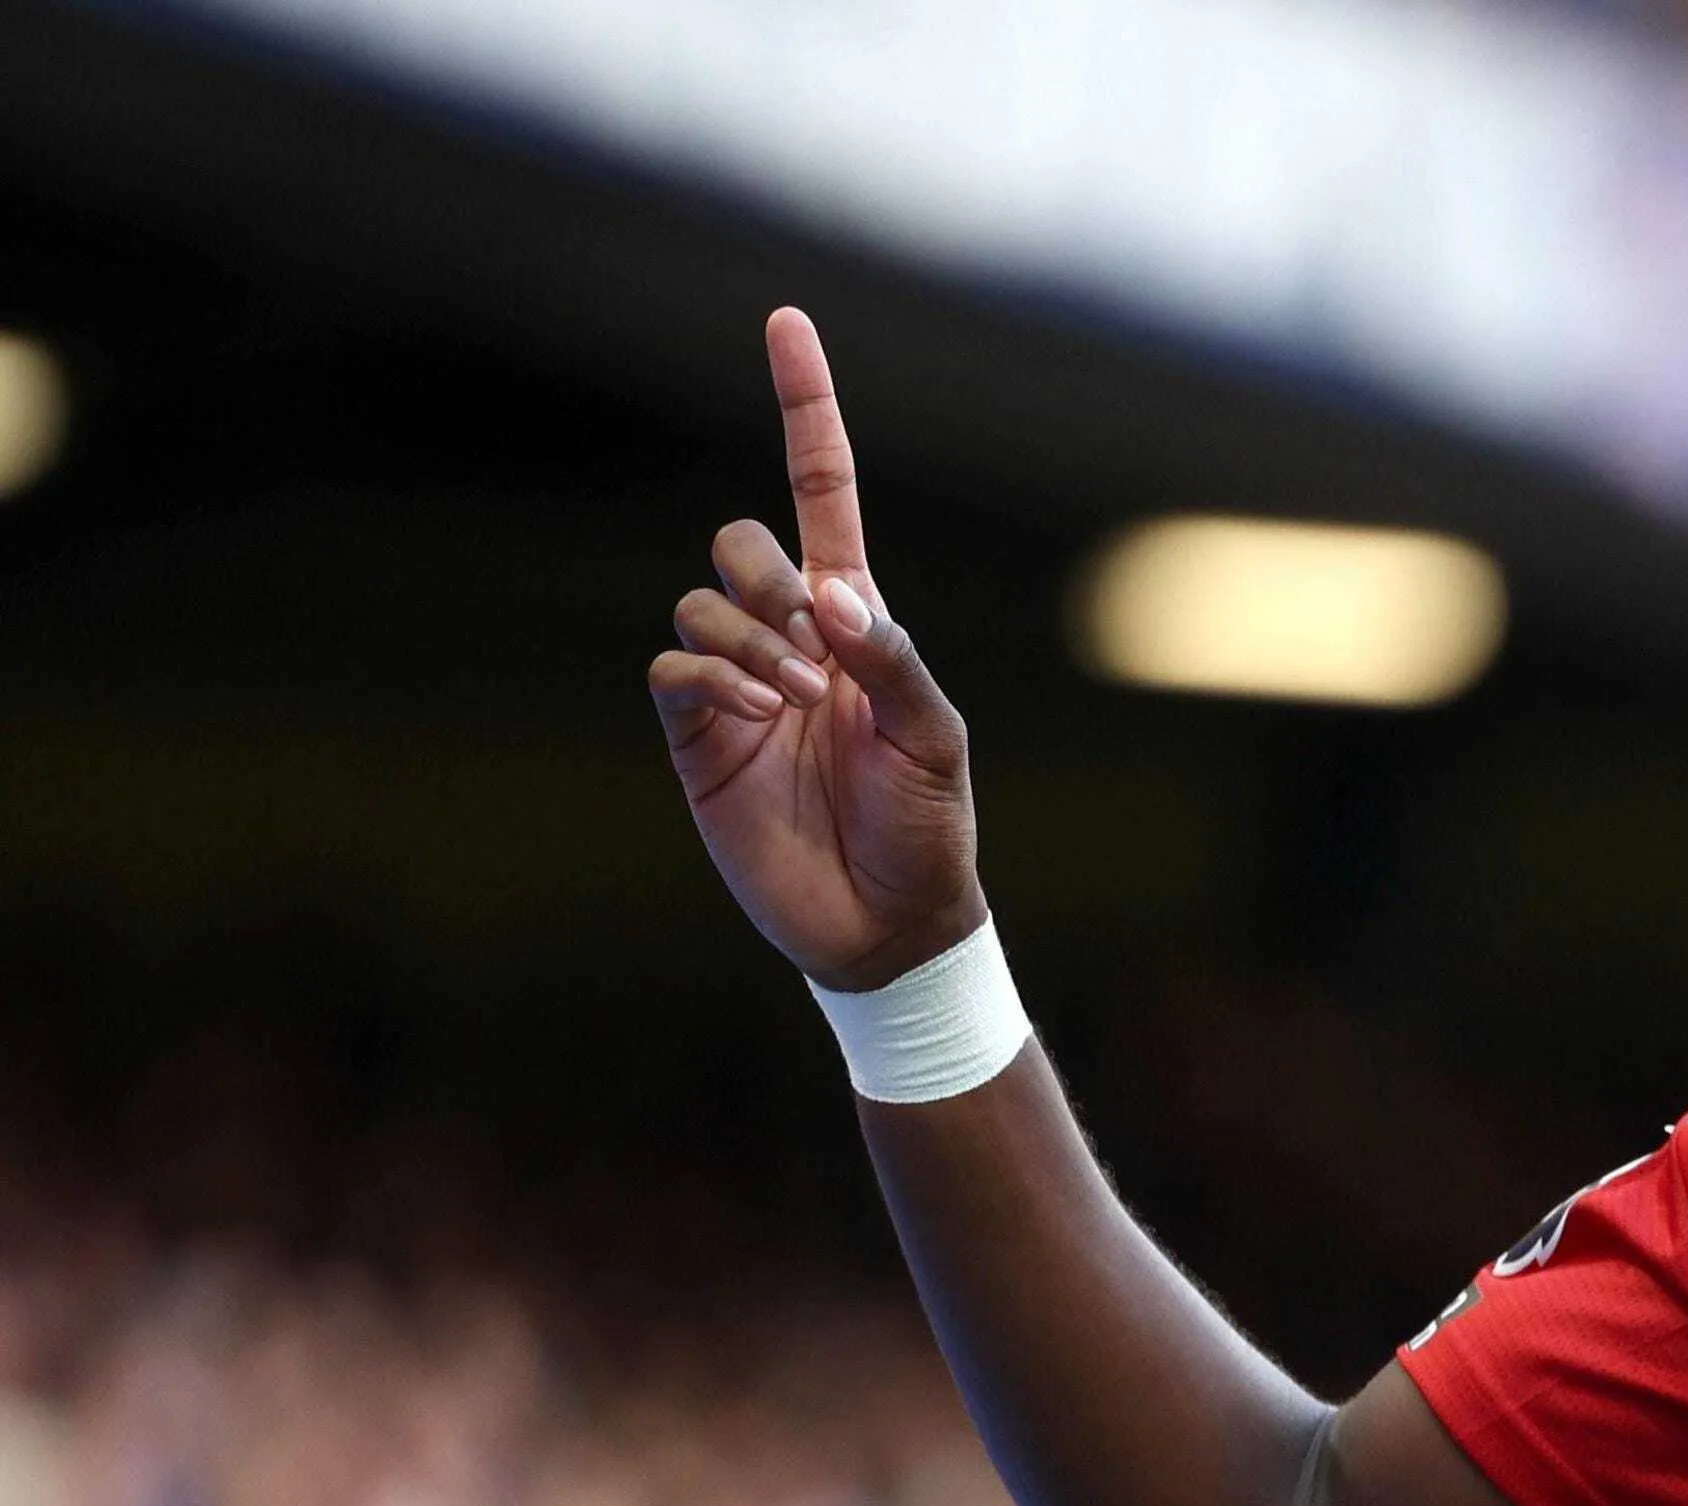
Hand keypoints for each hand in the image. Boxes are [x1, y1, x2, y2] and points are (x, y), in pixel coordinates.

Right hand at [647, 308, 983, 987]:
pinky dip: (710, 677)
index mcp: (859, 621)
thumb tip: (830, 592)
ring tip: (796, 703)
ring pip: (703, 600)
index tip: (786, 320)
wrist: (885, 924)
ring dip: (750, 638)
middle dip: (770, 578)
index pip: (822, 490)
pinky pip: (673, 664)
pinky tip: (753, 716)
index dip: (805, 409)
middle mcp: (791, 638)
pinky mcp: (695, 735)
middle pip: (743, 541)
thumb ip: (890, 657)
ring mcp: (736, 684)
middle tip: (818, 658)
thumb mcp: (935, 737)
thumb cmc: (928, 828)